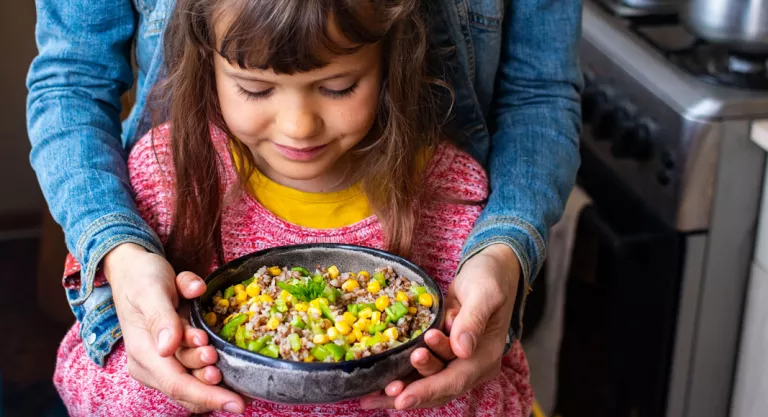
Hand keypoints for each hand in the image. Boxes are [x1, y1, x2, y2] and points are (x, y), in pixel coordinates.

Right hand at [104, 243, 244, 413]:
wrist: (134, 268)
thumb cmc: (142, 278)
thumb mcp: (151, 291)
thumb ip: (161, 317)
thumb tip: (168, 347)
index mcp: (142, 351)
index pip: (177, 384)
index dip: (208, 396)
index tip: (237, 403)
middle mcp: (151, 362)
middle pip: (188, 386)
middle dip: (212, 383)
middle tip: (224, 361)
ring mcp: (162, 360)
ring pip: (193, 380)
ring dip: (211, 373)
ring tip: (220, 356)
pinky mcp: (172, 354)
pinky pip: (194, 370)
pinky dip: (211, 368)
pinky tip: (224, 361)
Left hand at [360, 244, 519, 409]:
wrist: (490, 270)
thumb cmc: (489, 278)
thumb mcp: (485, 293)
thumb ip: (473, 319)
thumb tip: (461, 349)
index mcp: (485, 356)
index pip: (455, 379)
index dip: (428, 390)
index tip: (403, 398)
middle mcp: (471, 365)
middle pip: (439, 388)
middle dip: (410, 392)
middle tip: (385, 389)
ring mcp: (456, 361)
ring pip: (427, 383)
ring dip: (402, 388)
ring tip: (373, 394)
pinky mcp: (442, 353)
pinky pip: (421, 370)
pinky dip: (401, 376)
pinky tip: (377, 384)